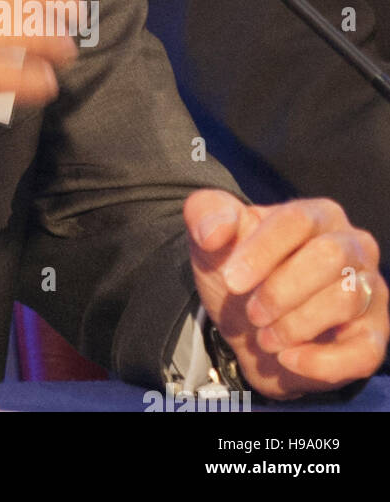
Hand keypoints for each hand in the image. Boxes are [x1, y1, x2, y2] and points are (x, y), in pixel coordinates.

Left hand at [186, 189, 387, 398]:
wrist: (247, 327)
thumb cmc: (236, 273)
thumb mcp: (211, 240)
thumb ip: (205, 216)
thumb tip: (214, 232)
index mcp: (316, 215)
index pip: (296, 222)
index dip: (262, 251)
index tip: (232, 280)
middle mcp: (353, 247)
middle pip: (329, 256)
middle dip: (281, 290)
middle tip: (251, 312)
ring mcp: (370, 292)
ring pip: (345, 299)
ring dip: (295, 324)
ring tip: (264, 336)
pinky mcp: (373, 337)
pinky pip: (365, 351)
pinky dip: (322, 361)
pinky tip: (288, 358)